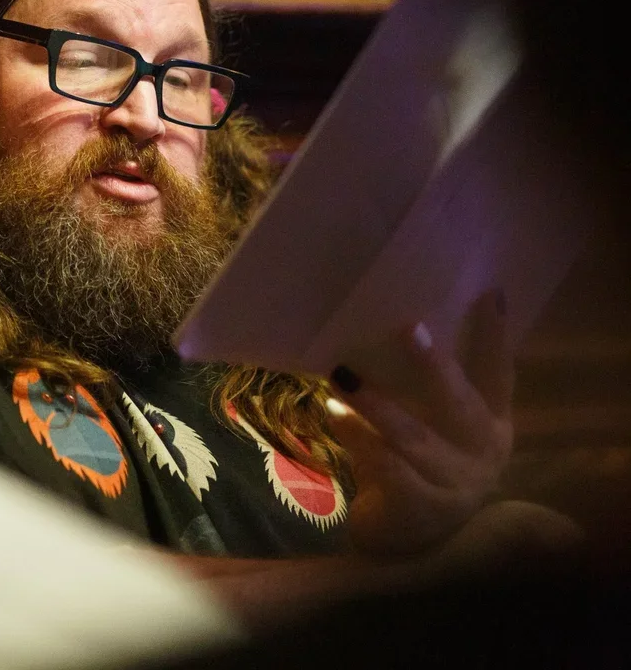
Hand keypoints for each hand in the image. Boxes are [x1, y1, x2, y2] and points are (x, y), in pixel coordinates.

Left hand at [326, 291, 514, 556]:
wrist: (406, 539)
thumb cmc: (418, 465)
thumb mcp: (430, 423)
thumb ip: (422, 385)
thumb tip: (383, 319)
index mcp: (492, 424)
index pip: (499, 374)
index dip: (495, 336)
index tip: (489, 293)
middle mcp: (483, 452)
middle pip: (461, 403)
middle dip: (435, 366)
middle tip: (409, 327)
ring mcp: (456, 485)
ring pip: (414, 437)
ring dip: (376, 404)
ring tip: (342, 376)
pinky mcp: (422, 509)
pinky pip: (386, 467)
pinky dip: (358, 439)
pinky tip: (333, 416)